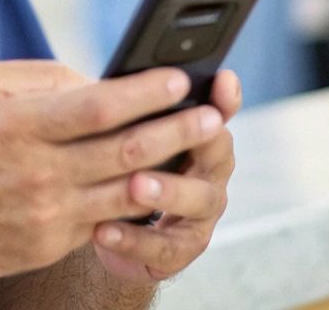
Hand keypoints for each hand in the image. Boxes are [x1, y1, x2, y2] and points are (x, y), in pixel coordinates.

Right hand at [0, 60, 227, 279]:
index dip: (147, 91)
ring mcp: (47, 216)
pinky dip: (140, 201)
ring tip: (204, 145)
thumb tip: (99, 79)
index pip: (100, 106)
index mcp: (19, 125)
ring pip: (129, 192)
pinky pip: (108, 220)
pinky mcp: (50, 245)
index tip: (180, 77)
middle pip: (128, 150)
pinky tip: (164, 181)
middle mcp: (37, 173)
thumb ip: (40, 76)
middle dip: (180, 129)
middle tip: (215, 113)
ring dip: (174, 167)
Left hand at [89, 70, 240, 283]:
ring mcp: (201, 214)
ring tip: (134, 185)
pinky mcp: (181, 250)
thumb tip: (114, 78)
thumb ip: (131, 108)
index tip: (221, 79)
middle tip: (169, 131)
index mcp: (203, 136)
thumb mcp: (124, 132)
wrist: (114, 229)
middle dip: (192, 139)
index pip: (220, 110)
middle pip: (217, 151)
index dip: (225, 97)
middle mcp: (211, 172)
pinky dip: (133, 240)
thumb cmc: (121, 165)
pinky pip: (163, 248)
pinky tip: (102, 230)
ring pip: (197, 201)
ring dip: (167, 192)